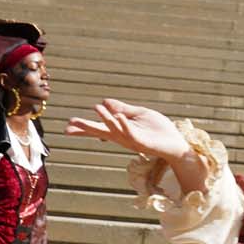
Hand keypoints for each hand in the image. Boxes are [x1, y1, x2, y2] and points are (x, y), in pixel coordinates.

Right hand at [66, 99, 189, 164]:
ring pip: (116, 130)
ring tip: (97, 108)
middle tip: (68, 127)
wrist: (175, 142)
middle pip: (102, 131)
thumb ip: (123, 109)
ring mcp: (132, 140)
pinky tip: (119, 116)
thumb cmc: (158, 130)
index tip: (68, 125)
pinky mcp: (143, 142)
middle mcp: (122, 137)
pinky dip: (125, 125)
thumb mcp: (139, 114)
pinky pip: (132, 133)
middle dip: (87, 128)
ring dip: (106, 119)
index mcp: (120, 130)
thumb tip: (104, 101)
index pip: (99, 127)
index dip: (85, 127)